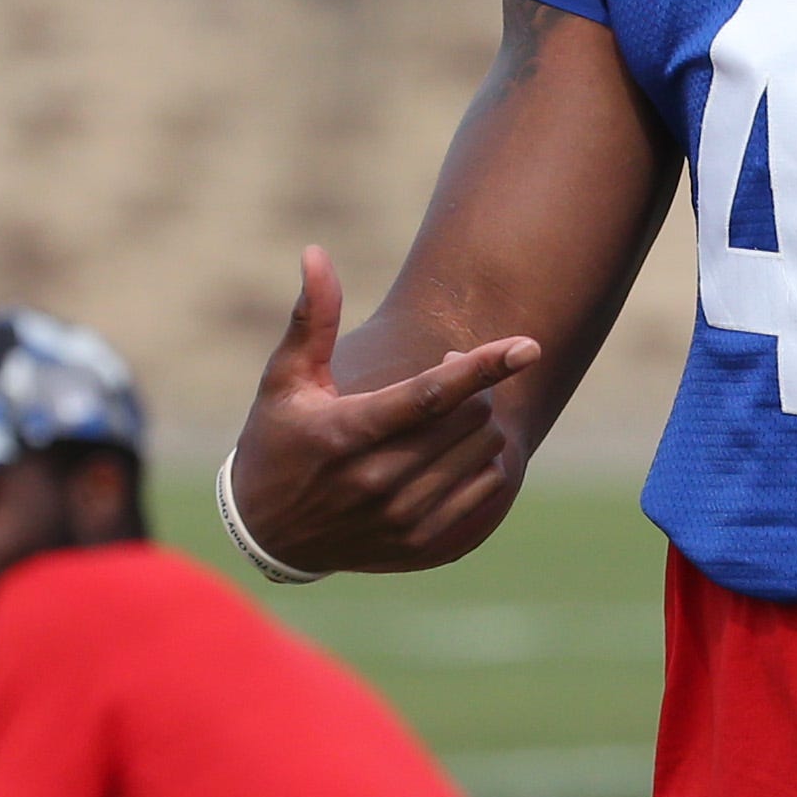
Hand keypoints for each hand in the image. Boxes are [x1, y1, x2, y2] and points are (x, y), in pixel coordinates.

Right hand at [222, 247, 542, 576]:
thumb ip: (312, 319)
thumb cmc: (276, 442)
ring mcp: (401, 516)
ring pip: (480, 452)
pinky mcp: (418, 543)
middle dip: (473, 385)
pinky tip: (459, 448)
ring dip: (479, 421)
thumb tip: (316, 253)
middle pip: (466, 419)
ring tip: (448, 411)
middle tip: (448, 371)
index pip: (429, 396)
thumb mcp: (284, 381)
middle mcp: (378, 479)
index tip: (527, 346)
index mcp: (347, 432)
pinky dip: (484, 461)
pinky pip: (484, 490)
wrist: (268, 533)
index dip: (482, 368)